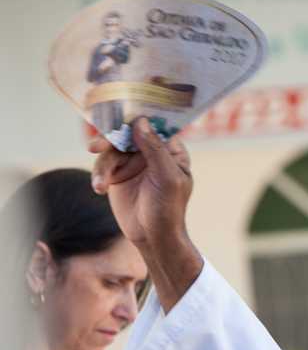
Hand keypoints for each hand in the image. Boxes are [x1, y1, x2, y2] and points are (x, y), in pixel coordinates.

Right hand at [89, 117, 202, 311]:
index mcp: (170, 150)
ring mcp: (133, 162)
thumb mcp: (167, 178)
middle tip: (95, 146)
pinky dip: (99, 175)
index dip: (136, 117)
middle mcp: (151, 152)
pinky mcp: (117, 173)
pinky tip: (99, 188)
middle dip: (109, 139)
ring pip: (111, 149)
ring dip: (103, 165)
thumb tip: (140, 122)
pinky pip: (103, 165)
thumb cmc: (168, 209)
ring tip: (101, 183)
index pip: (153, 126)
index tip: (118, 113)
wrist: (153, 236)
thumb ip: (155, 149)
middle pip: (126, 133)